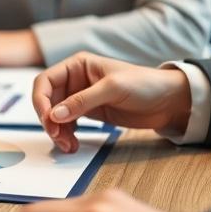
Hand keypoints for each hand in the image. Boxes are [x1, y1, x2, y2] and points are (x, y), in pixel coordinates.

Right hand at [33, 53, 191, 152]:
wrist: (169, 101)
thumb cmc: (145, 84)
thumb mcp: (113, 88)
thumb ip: (82, 101)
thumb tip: (55, 115)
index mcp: (77, 65)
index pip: (45, 81)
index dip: (41, 100)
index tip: (47, 119)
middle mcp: (75, 80)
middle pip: (47, 101)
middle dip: (49, 120)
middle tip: (58, 137)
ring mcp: (80, 98)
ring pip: (55, 116)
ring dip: (57, 131)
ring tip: (68, 146)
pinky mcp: (89, 113)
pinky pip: (68, 125)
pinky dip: (66, 136)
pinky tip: (73, 144)